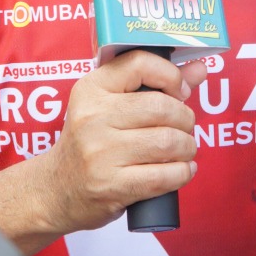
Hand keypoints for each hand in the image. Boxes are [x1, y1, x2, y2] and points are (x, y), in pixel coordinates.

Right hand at [33, 50, 206, 236]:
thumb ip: (156, 85)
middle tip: (184, 128)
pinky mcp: (111, 186)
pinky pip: (164, 176)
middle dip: (185, 119)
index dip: (171, 76)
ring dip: (188, 147)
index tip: (179, 93)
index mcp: (91, 89)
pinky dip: (183, 173)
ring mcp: (100, 153)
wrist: (55, 191)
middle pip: (162, 107)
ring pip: (168, 142)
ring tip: (184, 150)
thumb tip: (200, 69)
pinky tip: (182, 170)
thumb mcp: (109, 107)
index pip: (140, 64)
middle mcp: (92, 117)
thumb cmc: (90, 143)